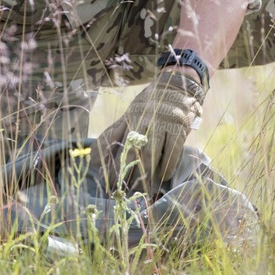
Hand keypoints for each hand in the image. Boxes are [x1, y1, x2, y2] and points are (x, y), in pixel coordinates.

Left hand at [91, 71, 204, 192]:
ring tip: (143, 188)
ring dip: (146, 173)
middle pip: (133, 151)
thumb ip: (117, 130)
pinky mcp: (179, 129)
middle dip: (127, 171)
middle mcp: (145, 120)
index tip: (107, 179)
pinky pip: (172, 152)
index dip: (111, 162)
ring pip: (151, 153)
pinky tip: (163, 176)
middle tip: (124, 190)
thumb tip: (95, 151)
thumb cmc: (152, 102)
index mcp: (131, 117)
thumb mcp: (132, 112)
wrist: (178, 84)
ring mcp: (163, 124)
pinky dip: (167, 166)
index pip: (117, 143)